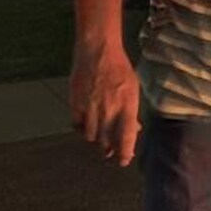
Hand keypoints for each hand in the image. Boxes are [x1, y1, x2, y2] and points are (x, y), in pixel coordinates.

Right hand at [69, 41, 141, 165]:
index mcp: (127, 105)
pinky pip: (77, 125)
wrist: (97, 50)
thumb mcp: (133, 88)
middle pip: (106, 141)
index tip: (123, 161)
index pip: (126, 137)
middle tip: (109, 152)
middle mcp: (108, 109)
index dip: (125, 153)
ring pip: (90, 136)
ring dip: (95, 139)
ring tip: (98, 137)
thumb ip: (132, 111)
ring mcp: (90, 107)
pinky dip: (81, 128)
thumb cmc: (119, 68)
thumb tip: (135, 129)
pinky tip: (85, 125)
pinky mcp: (75, 103)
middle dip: (108, 149)